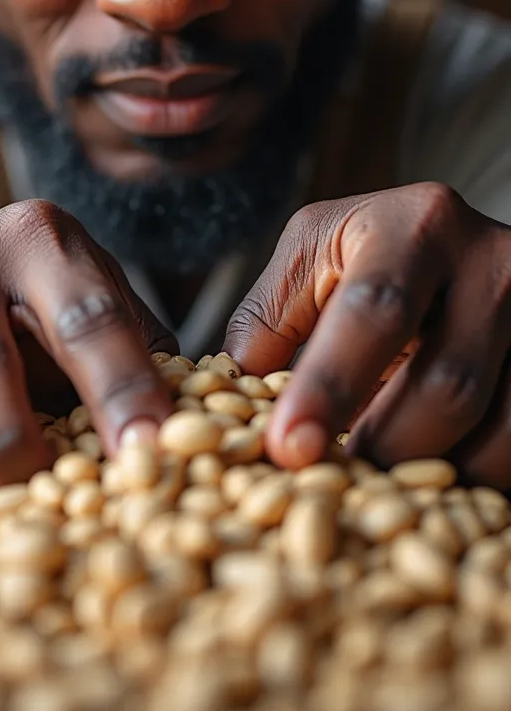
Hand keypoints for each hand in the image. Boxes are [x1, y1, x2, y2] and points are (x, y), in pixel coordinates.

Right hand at [0, 201, 175, 497]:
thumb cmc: (16, 304)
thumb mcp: (77, 297)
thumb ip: (130, 346)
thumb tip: (191, 420)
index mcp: (49, 241)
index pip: (95, 317)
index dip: (123, 387)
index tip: (148, 451)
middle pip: (7, 352)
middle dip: (38, 436)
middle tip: (75, 497)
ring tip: (12, 505)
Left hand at [225, 184, 510, 488]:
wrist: (448, 248)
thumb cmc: (363, 256)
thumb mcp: (309, 262)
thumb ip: (267, 324)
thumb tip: (225, 408)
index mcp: (416, 225)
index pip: (374, 311)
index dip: (330, 385)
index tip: (288, 447)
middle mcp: (491, 259)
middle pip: (448, 384)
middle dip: (385, 448)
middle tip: (337, 485)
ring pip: (500, 428)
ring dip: (434, 474)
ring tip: (382, 484)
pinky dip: (478, 477)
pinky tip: (435, 478)